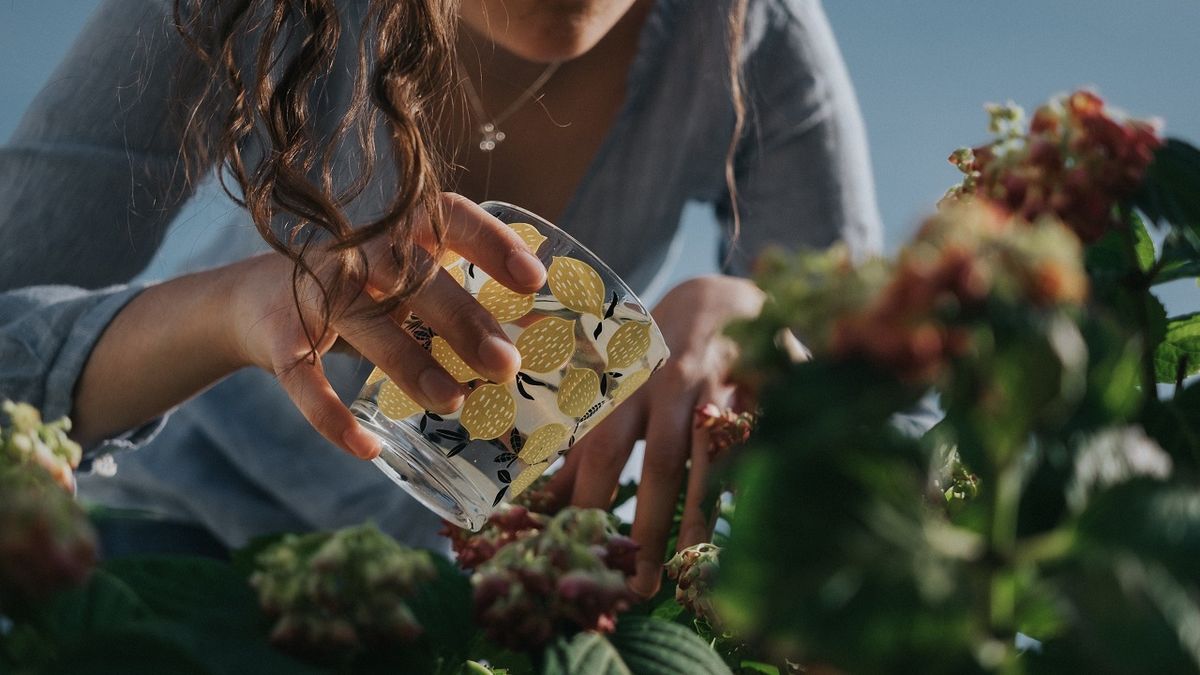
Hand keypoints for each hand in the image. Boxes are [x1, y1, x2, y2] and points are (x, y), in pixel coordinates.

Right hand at [227, 193, 545, 458]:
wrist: (250, 300)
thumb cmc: (360, 294)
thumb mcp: (406, 284)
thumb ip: (460, 301)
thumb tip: (541, 347)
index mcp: (397, 233)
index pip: (448, 219)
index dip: (492, 243)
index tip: (534, 279)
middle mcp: (356, 254)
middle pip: (412, 277)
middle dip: (462, 320)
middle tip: (506, 365)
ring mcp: (315, 294)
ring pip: (366, 326)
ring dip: (411, 364)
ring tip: (453, 402)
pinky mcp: (280, 339)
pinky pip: (304, 380)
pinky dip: (332, 417)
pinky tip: (367, 447)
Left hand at [546, 275, 763, 595]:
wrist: (724, 297)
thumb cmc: (657, 354)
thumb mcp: (615, 388)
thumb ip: (584, 443)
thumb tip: (538, 500)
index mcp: (625, 384)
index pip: (601, 448)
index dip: (588, 499)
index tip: (577, 551)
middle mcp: (672, 385)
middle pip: (659, 460)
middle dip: (647, 524)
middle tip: (636, 586)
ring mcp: (725, 387)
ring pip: (713, 458)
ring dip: (699, 517)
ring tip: (689, 571)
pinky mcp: (769, 390)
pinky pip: (762, 445)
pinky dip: (752, 485)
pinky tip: (747, 530)